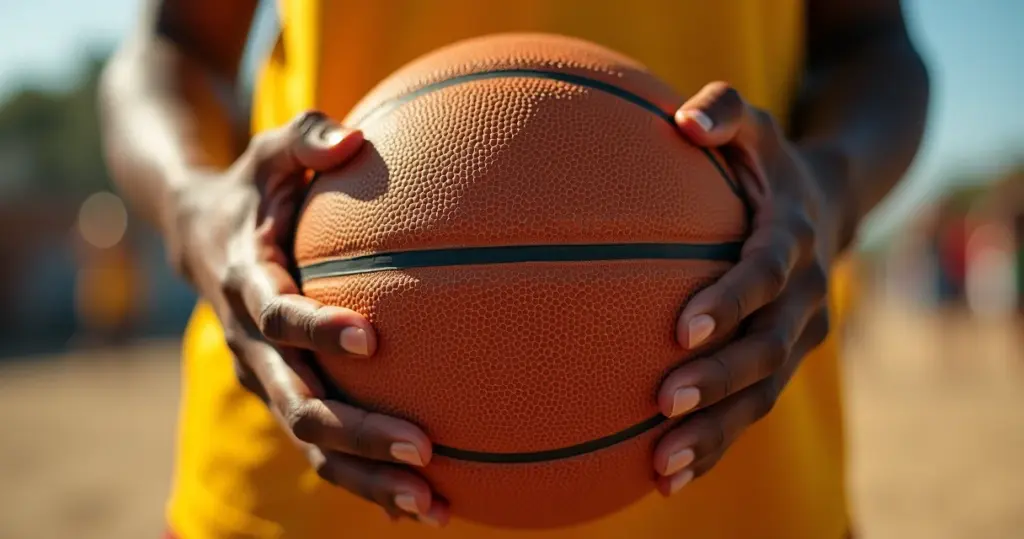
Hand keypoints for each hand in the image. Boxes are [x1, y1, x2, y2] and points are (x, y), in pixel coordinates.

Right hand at [168, 111, 448, 525]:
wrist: (195, 236)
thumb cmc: (251, 187)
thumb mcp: (268, 150)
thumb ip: (305, 138)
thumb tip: (356, 134)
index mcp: (245, 283)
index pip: (279, 315)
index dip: (318, 329)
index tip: (373, 338)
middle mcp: (250, 343)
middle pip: (299, 402)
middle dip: (359, 432)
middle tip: (425, 449)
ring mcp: (264, 378)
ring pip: (310, 443)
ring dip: (367, 478)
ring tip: (432, 506)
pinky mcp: (281, 394)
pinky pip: (320, 447)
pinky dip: (363, 479)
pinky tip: (424, 504)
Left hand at [651, 83, 839, 494]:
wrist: (827, 205)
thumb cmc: (766, 163)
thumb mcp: (754, 123)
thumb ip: (723, 111)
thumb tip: (682, 121)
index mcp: (792, 238)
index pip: (766, 272)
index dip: (731, 300)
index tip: (681, 328)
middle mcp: (804, 296)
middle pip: (767, 348)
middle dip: (719, 380)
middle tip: (663, 403)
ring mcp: (798, 337)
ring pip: (762, 394)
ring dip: (716, 432)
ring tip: (662, 466)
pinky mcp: (784, 364)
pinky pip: (752, 410)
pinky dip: (716, 445)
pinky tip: (667, 478)